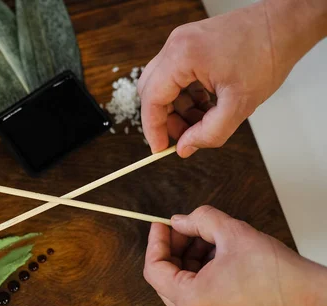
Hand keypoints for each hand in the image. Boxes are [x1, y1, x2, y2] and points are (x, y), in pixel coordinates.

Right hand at [137, 0, 325, 156]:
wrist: (284, 26)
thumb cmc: (266, 54)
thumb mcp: (239, 105)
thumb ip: (209, 133)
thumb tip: (185, 148)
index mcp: (182, 56)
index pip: (152, 99)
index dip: (153, 128)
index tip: (160, 148)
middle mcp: (176, 45)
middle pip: (151, 91)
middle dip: (166, 118)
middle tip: (184, 136)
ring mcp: (181, 43)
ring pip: (164, 85)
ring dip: (179, 108)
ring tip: (203, 120)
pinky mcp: (190, 45)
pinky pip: (176, 76)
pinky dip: (186, 95)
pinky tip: (207, 105)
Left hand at [144, 205, 326, 305]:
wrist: (311, 300)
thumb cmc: (277, 276)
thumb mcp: (232, 233)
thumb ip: (199, 220)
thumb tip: (180, 221)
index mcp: (191, 299)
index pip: (154, 269)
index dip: (156, 242)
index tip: (160, 224)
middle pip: (166, 279)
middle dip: (173, 249)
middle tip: (185, 228)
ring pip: (184, 285)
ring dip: (189, 258)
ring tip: (208, 237)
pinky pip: (200, 293)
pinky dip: (202, 271)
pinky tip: (218, 252)